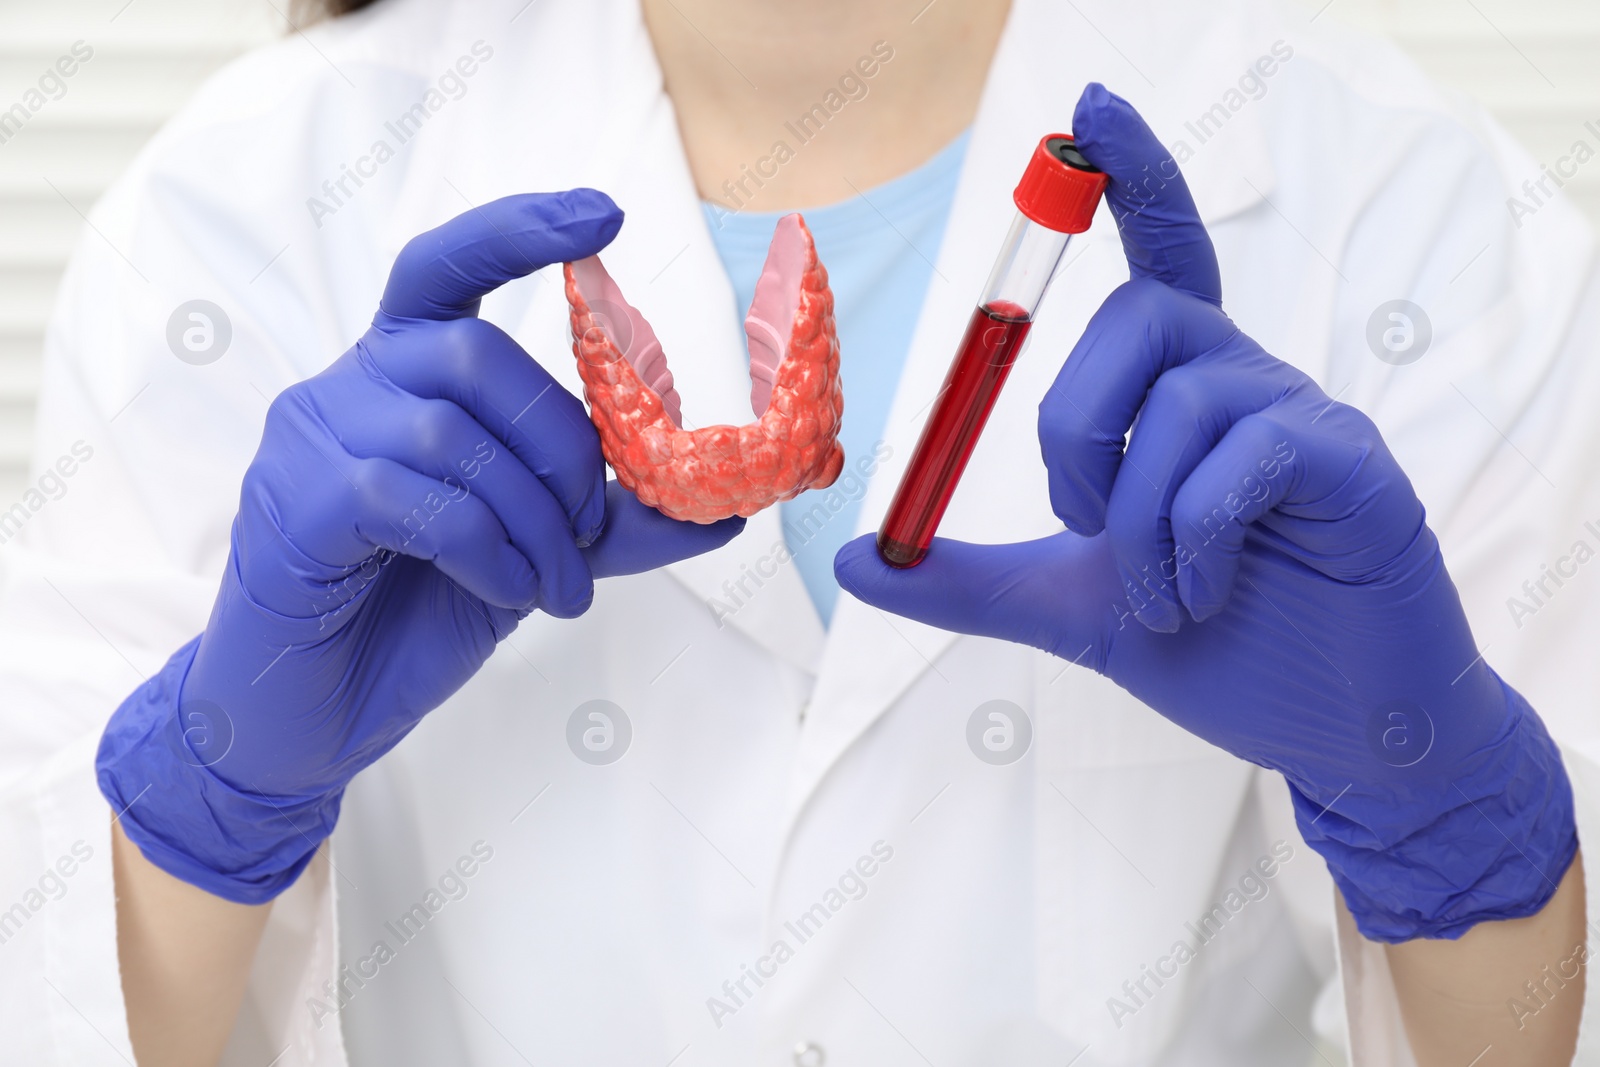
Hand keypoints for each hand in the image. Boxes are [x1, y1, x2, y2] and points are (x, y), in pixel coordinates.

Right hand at [98, 191, 744, 902]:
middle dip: (563, 446)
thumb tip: (727, 511)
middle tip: (590, 531)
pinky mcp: (291, 501)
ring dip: (533, 518)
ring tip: (558, 585)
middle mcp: (350, 382)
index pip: (451, 263)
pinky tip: (508, 592)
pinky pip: (412, 497)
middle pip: (476, 353)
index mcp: (405, 372)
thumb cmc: (415, 612)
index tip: (605, 215)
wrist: (316, 713)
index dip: (521, 228)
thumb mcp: (535, 555)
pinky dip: (488, 550)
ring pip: (451, 431)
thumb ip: (615, 522)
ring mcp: (308, 436)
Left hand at [836, 85, 1575, 941]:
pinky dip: (1192, 537)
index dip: (1130, 177)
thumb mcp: (1067, 607)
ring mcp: (1304, 418)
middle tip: (1088, 529)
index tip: (1091, 110)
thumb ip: (966, 578)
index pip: (1157, 256)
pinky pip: (1246, 455)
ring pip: (1180, 400)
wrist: (1328, 726)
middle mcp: (1241, 380)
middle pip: (1135, 317)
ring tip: (1161, 599)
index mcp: (1178, 393)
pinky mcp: (1355, 468)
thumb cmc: (1217, 643)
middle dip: (1073, 431)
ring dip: (1137, 523)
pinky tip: (1199, 594)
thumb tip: (858, 559)